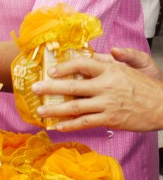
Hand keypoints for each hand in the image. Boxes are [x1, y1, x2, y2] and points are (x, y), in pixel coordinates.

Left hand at [30, 49, 162, 131]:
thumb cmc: (145, 86)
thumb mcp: (129, 68)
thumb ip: (108, 61)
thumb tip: (91, 53)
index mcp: (110, 70)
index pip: (82, 63)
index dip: (64, 66)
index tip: (51, 70)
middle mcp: (106, 86)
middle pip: (73, 85)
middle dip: (50, 87)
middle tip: (34, 89)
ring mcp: (107, 104)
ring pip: (75, 106)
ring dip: (55, 109)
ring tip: (40, 111)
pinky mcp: (110, 119)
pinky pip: (85, 122)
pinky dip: (69, 125)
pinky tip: (57, 126)